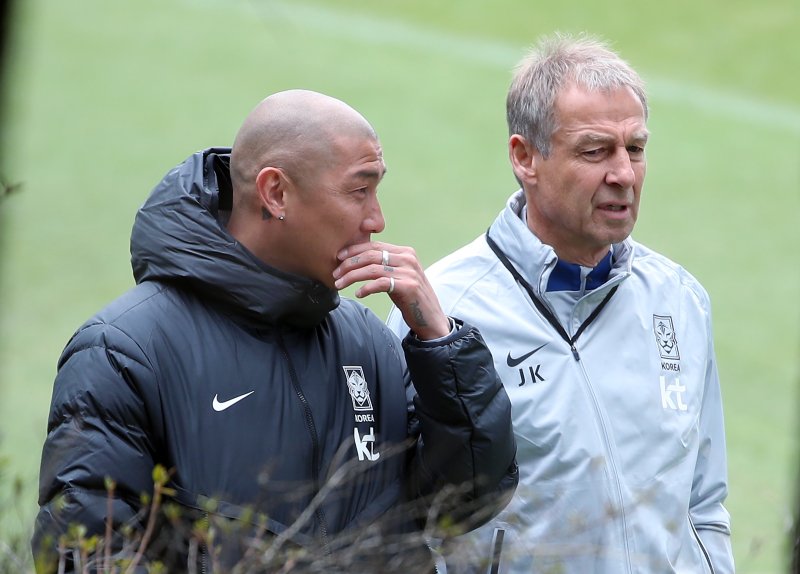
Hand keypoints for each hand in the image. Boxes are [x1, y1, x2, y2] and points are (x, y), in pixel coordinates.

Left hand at [334, 242, 450, 340]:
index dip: (354, 250)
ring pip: (372, 269)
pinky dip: (366, 288)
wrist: (431, 319)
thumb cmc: (410, 298)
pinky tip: (358, 294)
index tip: (338, 257)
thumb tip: (357, 260)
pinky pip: (380, 283)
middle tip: (335, 273)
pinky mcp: (408, 286)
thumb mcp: (398, 276)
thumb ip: (384, 266)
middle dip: (349, 263)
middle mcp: (408, 259)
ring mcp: (409, 272)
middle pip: (371, 255)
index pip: (374, 245)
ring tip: (339, 284)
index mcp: (405, 252)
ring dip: (352, 276)